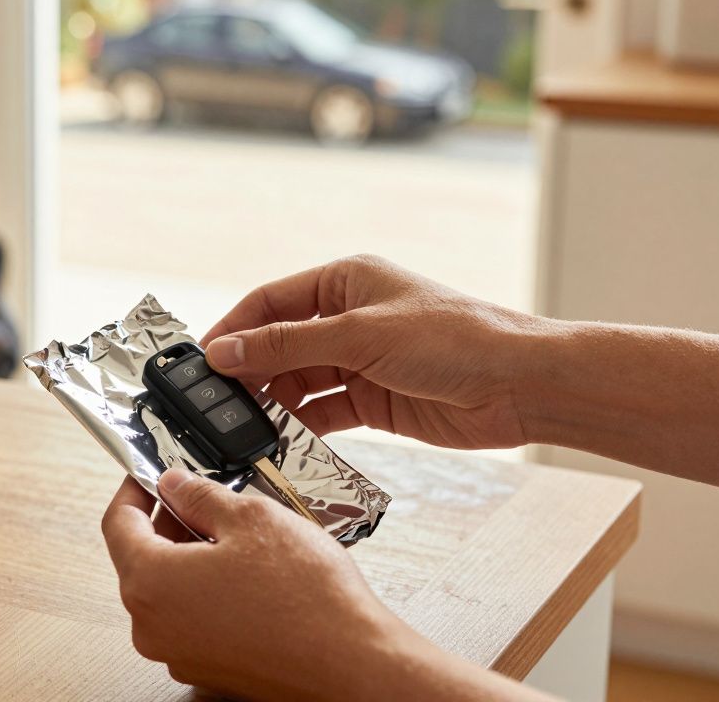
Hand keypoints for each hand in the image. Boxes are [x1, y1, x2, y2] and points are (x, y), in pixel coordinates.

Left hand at [102, 470, 545, 700]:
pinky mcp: (208, 670)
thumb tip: (177, 484)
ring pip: (170, 591)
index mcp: (149, 583)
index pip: (117, 523)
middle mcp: (152, 626)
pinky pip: (194, 619)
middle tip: (206, 500)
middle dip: (170, 523)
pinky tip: (250, 578)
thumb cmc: (307, 601)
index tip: (149, 476)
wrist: (352, 664)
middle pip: (141, 559)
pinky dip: (210, 593)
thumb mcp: (252, 518)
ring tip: (240, 539)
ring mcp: (178, 654)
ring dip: (193, 558)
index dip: (133, 489)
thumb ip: (201, 495)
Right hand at [201, 254, 550, 449]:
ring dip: (271, 401)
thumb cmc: (453, 338)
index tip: (200, 360)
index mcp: (344, 280)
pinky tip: (277, 437)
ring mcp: (359, 361)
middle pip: (279, 344)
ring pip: (297, 380)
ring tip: (240, 424)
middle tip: (213, 401)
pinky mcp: (372, 400)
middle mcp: (348, 318)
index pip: (270, 302)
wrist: (518, 385)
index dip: (233, 329)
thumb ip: (286, 344)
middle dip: (248, 371)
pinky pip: (321, 411)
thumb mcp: (358, 334)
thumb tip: (225, 350)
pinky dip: (299, 424)